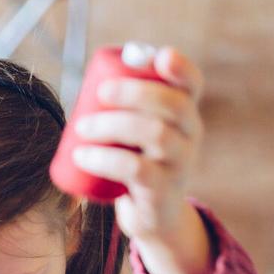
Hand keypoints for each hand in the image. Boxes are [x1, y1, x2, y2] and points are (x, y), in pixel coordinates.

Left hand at [72, 46, 211, 273]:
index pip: (192, 85)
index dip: (181, 68)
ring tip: (81, 129)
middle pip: (173, 105)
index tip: (160, 56)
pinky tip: (82, 156)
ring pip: (155, 134)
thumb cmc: (137, 164)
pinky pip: (137, 170)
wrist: (153, 217)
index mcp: (185, 115)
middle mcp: (191, 136)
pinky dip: (106, 160)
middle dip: (135, 93)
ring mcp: (180, 165)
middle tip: (100, 92)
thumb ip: (123, 109)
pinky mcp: (162, 193)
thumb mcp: (137, 135)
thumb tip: (90, 78)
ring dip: (113, 126)